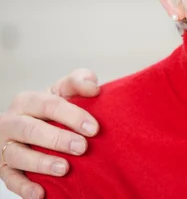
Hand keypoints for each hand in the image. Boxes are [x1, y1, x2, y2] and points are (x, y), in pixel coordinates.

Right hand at [0, 69, 99, 198]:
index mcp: (28, 101)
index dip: (72, 115)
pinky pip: (10, 179)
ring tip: (65, 169)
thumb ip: (78, 82)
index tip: (94, 128)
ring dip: (41, 163)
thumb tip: (93, 87)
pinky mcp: (3, 168)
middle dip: (57, 139)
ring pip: (17, 155)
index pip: (49, 104)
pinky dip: (24, 187)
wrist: (28, 127)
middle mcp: (12, 122)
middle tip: (82, 147)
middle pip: (30, 129)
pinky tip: (40, 194)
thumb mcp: (62, 92)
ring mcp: (5, 146)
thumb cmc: (50, 110)